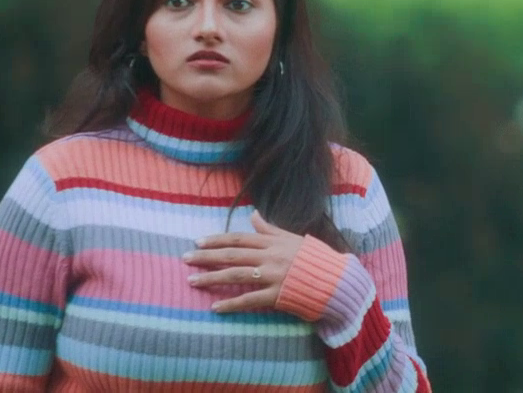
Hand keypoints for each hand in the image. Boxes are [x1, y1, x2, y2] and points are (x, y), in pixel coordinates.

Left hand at [184, 211, 306, 314]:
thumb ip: (271, 229)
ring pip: (236, 275)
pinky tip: (215, 307)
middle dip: (206, 257)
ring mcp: (273, 276)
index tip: (197, 241)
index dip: (217, 240)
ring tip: (192, 281)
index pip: (239, 239)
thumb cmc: (315, 259)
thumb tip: (253, 215)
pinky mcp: (278, 295)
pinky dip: (231, 304)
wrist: (336, 280)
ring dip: (212, 278)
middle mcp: (270, 257)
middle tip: (185, 259)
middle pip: (232, 255)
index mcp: (274, 242)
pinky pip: (250, 299)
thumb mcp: (293, 239)